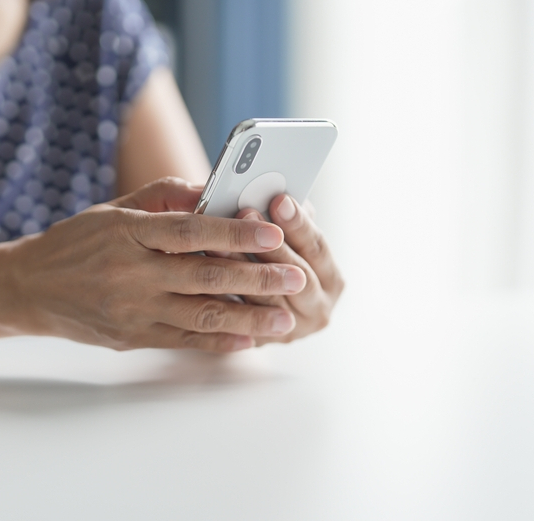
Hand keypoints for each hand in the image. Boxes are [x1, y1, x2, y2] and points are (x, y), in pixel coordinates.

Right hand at [0, 178, 307, 352]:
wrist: (29, 287)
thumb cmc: (78, 241)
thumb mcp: (114, 208)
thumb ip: (165, 198)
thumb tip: (215, 191)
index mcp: (126, 232)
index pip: (190, 230)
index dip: (235, 231)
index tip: (274, 232)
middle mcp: (129, 273)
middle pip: (204, 276)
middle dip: (256, 278)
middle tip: (295, 278)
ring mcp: (130, 310)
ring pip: (199, 315)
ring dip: (247, 318)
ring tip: (284, 319)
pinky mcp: (130, 337)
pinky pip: (181, 341)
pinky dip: (217, 342)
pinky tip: (247, 341)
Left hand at [212, 195, 343, 344]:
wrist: (244, 296)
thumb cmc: (267, 251)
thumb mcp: (283, 230)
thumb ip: (283, 214)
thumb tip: (272, 192)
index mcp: (330, 278)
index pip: (316, 248)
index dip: (298, 223)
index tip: (279, 199)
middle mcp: (317, 309)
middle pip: (296, 278)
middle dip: (270, 245)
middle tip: (246, 213)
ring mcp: (289, 330)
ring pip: (265, 300)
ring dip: (241, 268)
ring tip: (218, 240)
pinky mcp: (259, 341)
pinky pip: (241, 321)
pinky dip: (223, 297)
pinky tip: (203, 273)